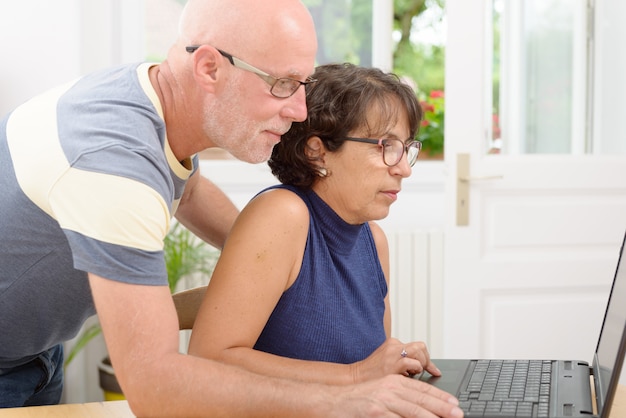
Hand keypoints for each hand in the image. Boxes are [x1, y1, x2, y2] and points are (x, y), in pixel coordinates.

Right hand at [330, 374, 462, 417]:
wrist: (333, 401)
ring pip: (414, 412)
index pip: (423, 389)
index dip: (441, 397)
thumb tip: (421, 407)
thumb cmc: (357, 400)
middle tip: (458, 415)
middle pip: (422, 400)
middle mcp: (390, 389)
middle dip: (443, 409)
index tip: (455, 404)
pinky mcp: (376, 413)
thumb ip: (399, 397)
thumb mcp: (381, 393)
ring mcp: (383, 401)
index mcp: (394, 382)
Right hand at [351, 338, 441, 381]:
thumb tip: (419, 368)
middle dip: (427, 361)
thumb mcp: (388, 362)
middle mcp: (394, 346)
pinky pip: (413, 363)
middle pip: (421, 347)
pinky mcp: (392, 364)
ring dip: (422, 365)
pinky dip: (415, 370)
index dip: (427, 359)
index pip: (417, 346)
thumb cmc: (371, 374)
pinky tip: (408, 376)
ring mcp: (393, 354)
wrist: (356, 378)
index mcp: (393, 344)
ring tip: (415, 374)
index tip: (434, 370)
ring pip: (419, 352)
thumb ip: (402, 361)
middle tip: (428, 372)